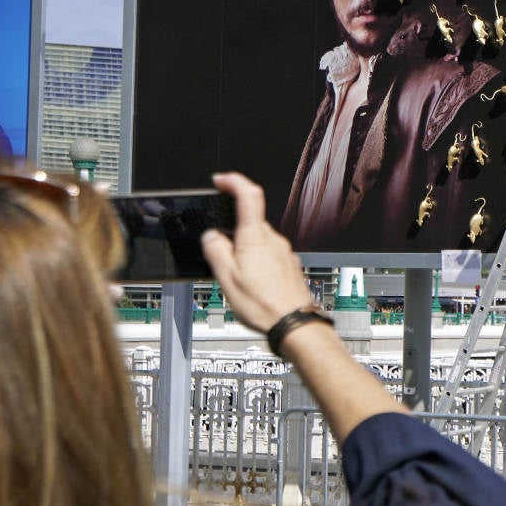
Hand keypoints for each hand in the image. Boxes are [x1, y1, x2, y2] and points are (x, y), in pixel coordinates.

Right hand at [201, 172, 313, 331]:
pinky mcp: (288, 265)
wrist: (293, 324)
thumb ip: (215, 250)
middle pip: (250, 221)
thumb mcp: (226, 277)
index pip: (249, 194)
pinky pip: (268, 254)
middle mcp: (273, 240)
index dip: (234, 181)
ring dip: (244, 251)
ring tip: (237, 277)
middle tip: (220, 254)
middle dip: (232, 232)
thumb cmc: (264, 304)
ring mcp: (284, 252)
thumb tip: (211, 236)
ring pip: (258, 240)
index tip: (221, 180)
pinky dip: (256, 262)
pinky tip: (252, 283)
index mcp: (255, 237)